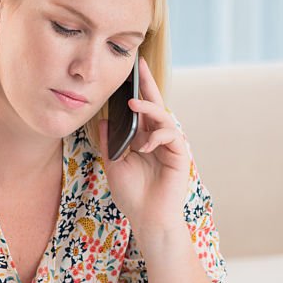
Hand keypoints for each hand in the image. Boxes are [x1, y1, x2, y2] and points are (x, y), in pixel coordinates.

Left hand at [99, 56, 190, 237]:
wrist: (147, 218)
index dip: (136, 91)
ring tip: (134, 105)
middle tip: (139, 63)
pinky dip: (157, 136)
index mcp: (144, 139)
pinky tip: (145, 144)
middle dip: (147, 84)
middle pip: (155, 105)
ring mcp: (170, 146)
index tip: (129, 71)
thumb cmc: (132, 195)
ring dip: (149, 109)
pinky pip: (171, 135)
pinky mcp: (179, 155)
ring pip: (163, 117)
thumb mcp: (114, 164)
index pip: (141, 110)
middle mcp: (158, 139)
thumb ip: (110, 143)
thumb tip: (103, 120)